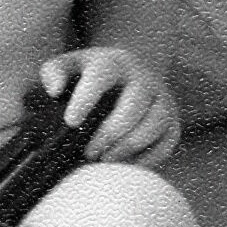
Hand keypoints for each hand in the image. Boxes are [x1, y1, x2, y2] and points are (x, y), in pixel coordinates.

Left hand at [40, 47, 180, 167]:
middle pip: (131, 109)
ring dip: (126, 148)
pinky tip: (123, 163)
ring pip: (152, 127)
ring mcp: (163, 100)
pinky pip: (165, 145)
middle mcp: (143, 79)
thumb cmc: (91, 75)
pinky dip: (145, 159)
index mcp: (113, 63)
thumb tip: (53, 90)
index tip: (71, 122)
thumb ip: (54, 72)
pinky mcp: (173, 122)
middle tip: (87, 153)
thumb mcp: (70, 65)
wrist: (131, 73)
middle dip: (108, 134)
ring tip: (103, 160)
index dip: (85, 100)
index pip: (100, 78)